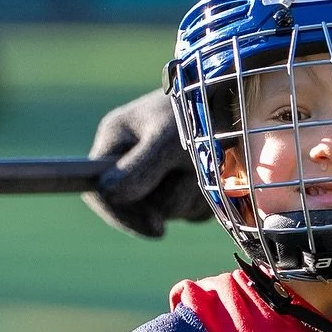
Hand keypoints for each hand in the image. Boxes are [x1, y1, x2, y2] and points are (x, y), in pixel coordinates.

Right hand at [83, 87, 210, 239]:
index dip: (121, 214)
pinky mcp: (180, 192)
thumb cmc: (195, 112)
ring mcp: (155, 181)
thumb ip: (138, 168)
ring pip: (169, 213)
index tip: (154, 226)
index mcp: (114, 143)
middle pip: (138, 210)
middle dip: (169, 199)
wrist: (233, 105)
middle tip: (192, 174)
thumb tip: (109, 193)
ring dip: (192, 195)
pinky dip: (206, 199)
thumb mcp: (166, 140)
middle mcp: (129, 163)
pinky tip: (213, 174)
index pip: (98, 191)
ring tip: (204, 164)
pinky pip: (191, 213)